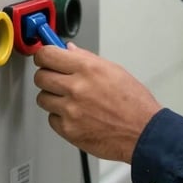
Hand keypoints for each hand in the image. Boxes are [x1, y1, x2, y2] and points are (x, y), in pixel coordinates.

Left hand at [33, 42, 161, 162]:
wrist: (143, 132)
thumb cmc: (134, 102)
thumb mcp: (114, 70)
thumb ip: (87, 59)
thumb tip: (68, 50)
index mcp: (87, 68)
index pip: (47, 55)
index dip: (43, 55)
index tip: (44, 57)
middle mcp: (76, 87)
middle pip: (40, 77)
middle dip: (47, 76)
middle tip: (57, 78)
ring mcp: (70, 110)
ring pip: (43, 98)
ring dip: (53, 98)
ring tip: (71, 99)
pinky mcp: (68, 129)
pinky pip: (52, 119)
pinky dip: (60, 117)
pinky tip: (76, 115)